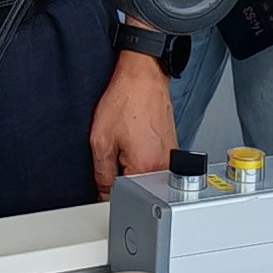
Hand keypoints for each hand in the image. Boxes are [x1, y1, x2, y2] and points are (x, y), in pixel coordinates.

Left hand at [89, 54, 177, 189]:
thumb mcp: (101, 141)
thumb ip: (101, 174)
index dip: (110, 190)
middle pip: (139, 188)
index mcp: (146, 168)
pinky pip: (154, 163)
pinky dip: (143, 155)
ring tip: (128, 140)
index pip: (126, 196)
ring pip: (146, 175)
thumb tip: (103, 195)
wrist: (143, 76)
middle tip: (116, 150)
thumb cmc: (126, 100)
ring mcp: (170, 158)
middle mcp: (163, 166)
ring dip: (133, 165)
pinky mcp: (171, 148)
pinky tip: (136, 138)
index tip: (104, 179)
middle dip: (123, 176)